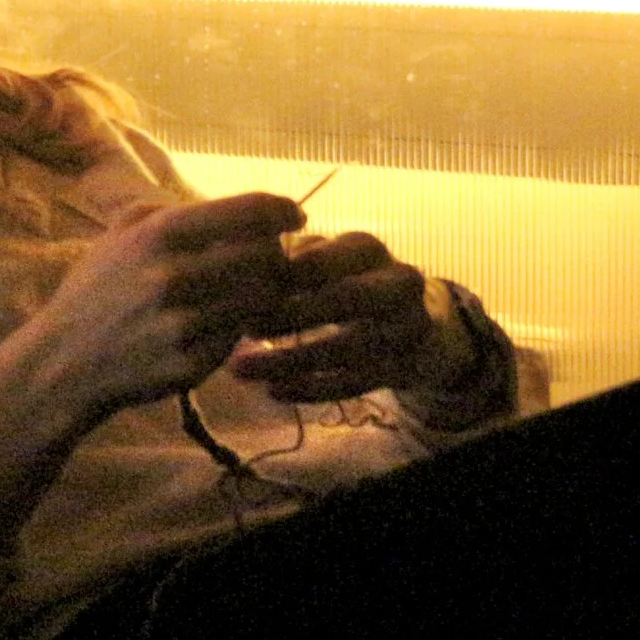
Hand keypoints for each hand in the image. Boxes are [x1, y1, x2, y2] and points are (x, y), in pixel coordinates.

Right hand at [0, 192, 301, 548]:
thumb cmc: (96, 292)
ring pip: (263, 299)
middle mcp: (173, 276)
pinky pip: (241, 338)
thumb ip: (167, 211)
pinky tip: (225, 324)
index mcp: (158, 235)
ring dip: (266, 293)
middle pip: (268, 255)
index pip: (250, 211)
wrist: (63, 362)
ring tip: (252, 291)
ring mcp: (184, 324)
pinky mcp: (192, 364)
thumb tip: (228, 205)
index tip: (294, 216)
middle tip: (272, 260)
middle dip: (276, 255)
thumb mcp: (117, 236)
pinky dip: (241, 329)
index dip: (283, 209)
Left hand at [230, 231, 439, 402]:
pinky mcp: (408, 365)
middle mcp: (397, 283)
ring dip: (291, 360)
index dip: (282, 276)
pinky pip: (358, 381)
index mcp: (366, 248)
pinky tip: (274, 391)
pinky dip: (313, 389)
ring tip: (241, 369)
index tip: (240, 290)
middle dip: (290, 314)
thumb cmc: (339, 283)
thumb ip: (281, 259)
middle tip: (245, 327)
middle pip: (346, 298)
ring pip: (349, 346)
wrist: (404, 325)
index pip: (324, 258)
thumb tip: (230, 257)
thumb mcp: (317, 260)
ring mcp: (409, 326)